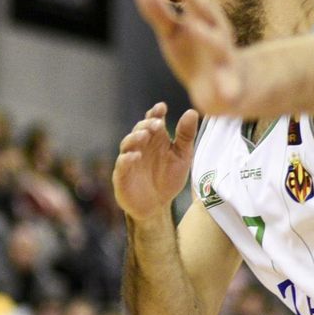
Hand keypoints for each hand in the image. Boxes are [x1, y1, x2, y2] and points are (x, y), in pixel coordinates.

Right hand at [112, 102, 198, 218]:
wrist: (157, 206)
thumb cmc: (168, 179)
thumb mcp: (182, 157)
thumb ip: (185, 136)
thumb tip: (191, 112)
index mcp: (155, 139)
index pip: (153, 121)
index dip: (155, 113)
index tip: (162, 108)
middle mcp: (140, 146)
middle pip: (139, 129)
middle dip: (146, 124)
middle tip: (157, 124)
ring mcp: (129, 160)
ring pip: (127, 144)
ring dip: (134, 138)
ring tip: (144, 135)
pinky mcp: (122, 175)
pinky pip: (121, 165)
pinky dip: (126, 159)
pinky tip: (134, 156)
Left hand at [134, 0, 243, 113]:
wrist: (225, 88)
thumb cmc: (198, 55)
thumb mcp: (174, 33)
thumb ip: (158, 12)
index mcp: (203, 19)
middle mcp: (216, 33)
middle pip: (206, 11)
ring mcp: (224, 58)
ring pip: (218, 45)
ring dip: (207, 35)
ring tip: (193, 26)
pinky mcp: (229, 85)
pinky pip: (231, 87)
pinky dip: (230, 89)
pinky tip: (228, 95)